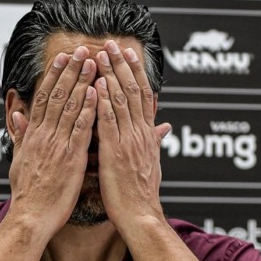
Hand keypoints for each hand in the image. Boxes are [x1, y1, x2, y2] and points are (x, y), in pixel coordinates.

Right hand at [7, 46, 97, 235]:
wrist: (30, 218)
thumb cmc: (27, 195)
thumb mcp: (18, 161)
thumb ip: (20, 136)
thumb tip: (17, 116)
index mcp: (34, 136)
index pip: (44, 98)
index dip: (54, 76)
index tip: (63, 58)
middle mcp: (44, 136)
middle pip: (57, 95)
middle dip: (70, 70)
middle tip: (82, 49)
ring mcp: (57, 145)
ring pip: (70, 106)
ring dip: (82, 82)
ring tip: (93, 62)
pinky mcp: (70, 158)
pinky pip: (80, 128)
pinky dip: (88, 109)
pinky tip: (97, 93)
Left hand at [94, 40, 170, 228]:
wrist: (141, 216)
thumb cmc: (141, 195)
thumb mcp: (152, 163)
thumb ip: (154, 141)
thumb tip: (163, 127)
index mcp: (147, 135)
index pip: (143, 96)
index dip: (135, 72)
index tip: (128, 53)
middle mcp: (140, 134)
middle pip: (133, 91)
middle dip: (121, 65)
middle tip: (112, 44)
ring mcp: (129, 142)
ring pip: (121, 101)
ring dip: (110, 75)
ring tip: (101, 54)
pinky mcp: (115, 153)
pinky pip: (109, 123)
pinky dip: (103, 102)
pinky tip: (97, 85)